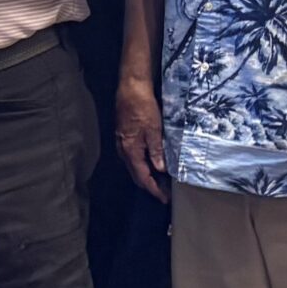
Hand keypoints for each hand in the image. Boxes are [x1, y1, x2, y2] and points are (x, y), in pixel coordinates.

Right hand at [115, 77, 169, 201]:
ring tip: (161, 180)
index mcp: (131, 151)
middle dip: (150, 186)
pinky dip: (142, 165)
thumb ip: (156, 151)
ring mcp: (122, 144)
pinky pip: (133, 157)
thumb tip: (160, 169)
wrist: (130, 89)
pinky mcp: (124, 137)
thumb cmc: (142, 107)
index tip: (164, 198)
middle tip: (164, 193)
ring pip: (134, 166)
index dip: (154, 190)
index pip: (142, 177)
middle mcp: (124, 150)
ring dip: (146, 175)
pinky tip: (152, 162)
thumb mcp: (154, 129)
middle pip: (136, 175)